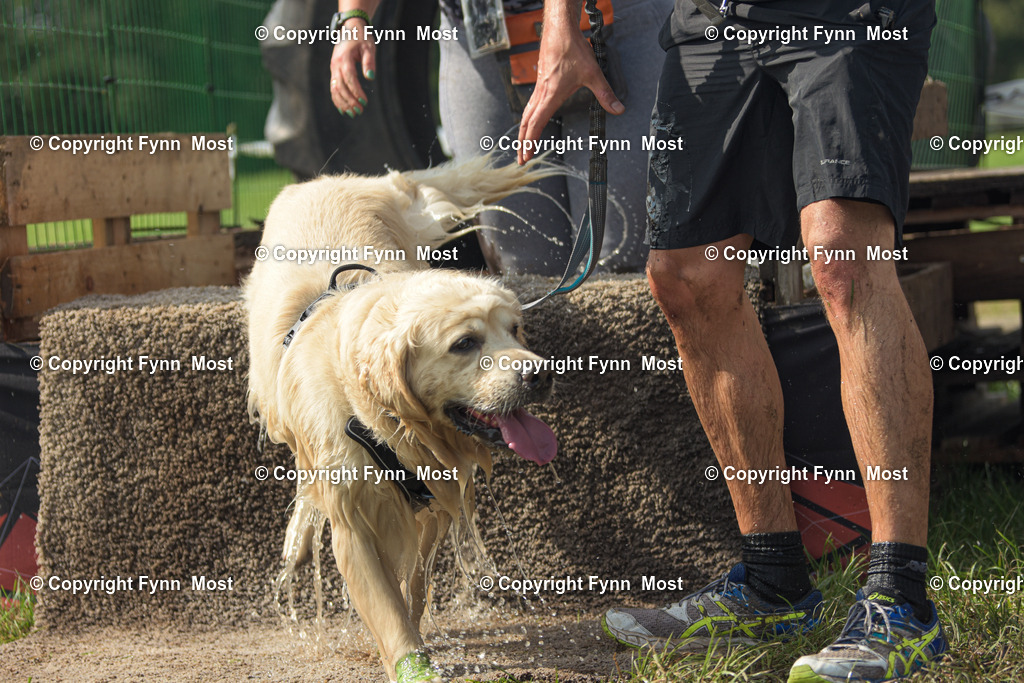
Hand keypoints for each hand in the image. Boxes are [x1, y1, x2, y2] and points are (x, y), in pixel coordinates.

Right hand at [329, 24, 375, 115]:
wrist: (349, 28)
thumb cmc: (361, 37)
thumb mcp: (369, 47)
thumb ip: (369, 62)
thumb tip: (371, 77)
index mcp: (344, 58)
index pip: (349, 78)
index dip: (356, 91)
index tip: (365, 101)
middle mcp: (335, 65)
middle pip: (340, 87)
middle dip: (349, 101)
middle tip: (360, 111)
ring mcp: (333, 69)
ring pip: (334, 89)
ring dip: (343, 103)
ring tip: (353, 114)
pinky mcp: (334, 72)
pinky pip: (333, 88)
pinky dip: (337, 100)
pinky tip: (344, 110)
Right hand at [517, 17, 623, 162]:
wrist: (560, 29)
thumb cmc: (572, 49)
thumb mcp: (593, 74)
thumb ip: (605, 93)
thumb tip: (618, 109)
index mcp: (550, 96)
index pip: (536, 125)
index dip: (530, 143)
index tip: (526, 157)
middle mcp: (541, 94)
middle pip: (526, 123)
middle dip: (522, 143)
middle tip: (521, 160)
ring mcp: (539, 88)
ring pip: (526, 114)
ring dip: (523, 131)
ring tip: (522, 145)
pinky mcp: (541, 81)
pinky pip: (530, 104)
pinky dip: (527, 118)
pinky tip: (531, 120)